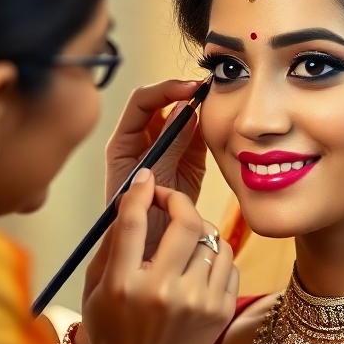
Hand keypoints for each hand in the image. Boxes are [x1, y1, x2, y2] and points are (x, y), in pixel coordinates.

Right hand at [82, 168, 237, 343]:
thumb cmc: (112, 329)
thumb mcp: (97, 286)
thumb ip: (114, 243)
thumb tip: (135, 198)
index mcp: (125, 284)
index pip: (135, 222)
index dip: (142, 192)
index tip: (146, 180)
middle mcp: (163, 292)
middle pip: (187, 223)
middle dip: (178, 201)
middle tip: (169, 201)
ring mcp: (197, 303)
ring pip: (213, 240)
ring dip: (198, 231)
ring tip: (183, 241)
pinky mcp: (219, 312)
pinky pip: (228, 264)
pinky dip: (214, 258)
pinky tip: (197, 267)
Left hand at [105, 79, 207, 258]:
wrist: (146, 254)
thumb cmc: (137, 221)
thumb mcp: (155, 178)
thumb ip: (170, 144)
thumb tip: (186, 109)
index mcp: (124, 143)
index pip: (142, 102)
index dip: (166, 90)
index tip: (190, 89)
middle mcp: (142, 141)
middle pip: (163, 104)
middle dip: (184, 93)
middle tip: (207, 90)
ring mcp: (165, 150)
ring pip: (182, 118)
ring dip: (198, 109)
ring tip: (216, 106)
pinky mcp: (185, 160)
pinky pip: (196, 137)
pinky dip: (208, 130)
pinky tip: (219, 128)